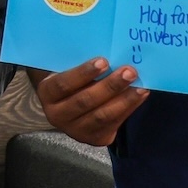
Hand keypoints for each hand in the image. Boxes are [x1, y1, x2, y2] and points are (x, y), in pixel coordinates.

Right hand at [32, 59, 148, 145]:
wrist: (71, 110)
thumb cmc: (72, 82)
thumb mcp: (66, 71)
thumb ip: (78, 64)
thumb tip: (105, 49)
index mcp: (47, 93)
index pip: (63, 84)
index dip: (83, 73)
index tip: (103, 61)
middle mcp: (57, 114)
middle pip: (85, 101)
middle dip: (110, 86)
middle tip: (129, 72)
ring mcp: (76, 130)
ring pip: (102, 115)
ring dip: (124, 100)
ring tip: (140, 86)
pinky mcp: (94, 138)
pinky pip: (113, 123)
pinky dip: (129, 108)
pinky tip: (140, 95)